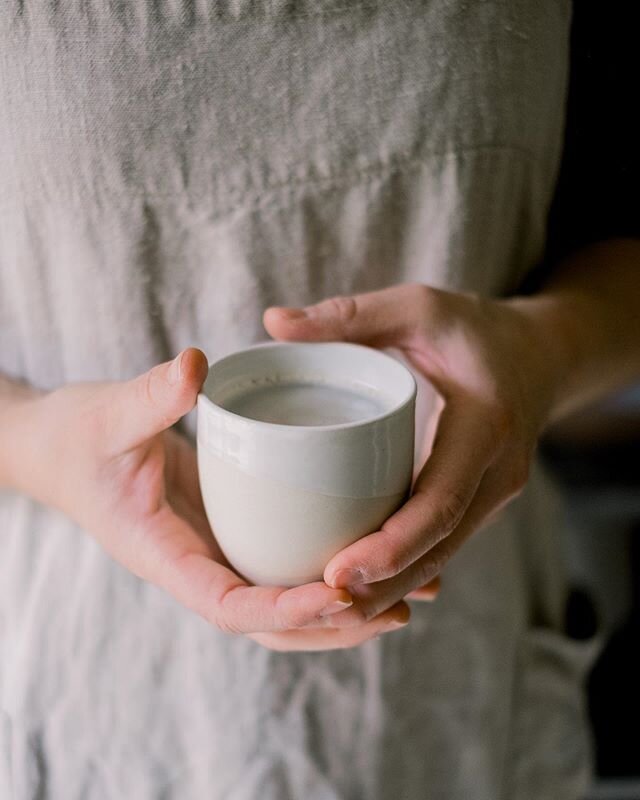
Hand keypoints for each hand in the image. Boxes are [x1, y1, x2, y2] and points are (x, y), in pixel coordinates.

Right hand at [3, 349, 367, 640]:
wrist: (63, 448)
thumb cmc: (78, 438)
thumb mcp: (109, 415)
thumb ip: (149, 395)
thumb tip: (195, 365)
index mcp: (164, 557)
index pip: (228, 607)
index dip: (284, 610)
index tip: (338, 592)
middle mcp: (198, 566)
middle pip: (271, 624)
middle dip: (333, 626)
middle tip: (400, 606)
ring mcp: (218, 553)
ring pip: (284, 604)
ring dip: (345, 610)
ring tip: (415, 593)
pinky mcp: (233, 531)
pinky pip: (284, 563)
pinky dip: (331, 571)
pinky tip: (381, 550)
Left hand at [263, 283, 557, 621]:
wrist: (541, 355)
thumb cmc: (475, 329)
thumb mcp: (417, 308)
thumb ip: (349, 314)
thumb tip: (273, 322)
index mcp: (486, 426)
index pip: (440, 502)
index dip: (391, 545)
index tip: (336, 572)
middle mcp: (499, 473)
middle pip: (440, 546)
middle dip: (384, 584)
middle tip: (320, 604)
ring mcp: (494, 493)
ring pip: (442, 555)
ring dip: (393, 587)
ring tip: (331, 609)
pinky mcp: (480, 500)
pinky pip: (443, 543)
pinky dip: (406, 569)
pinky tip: (363, 585)